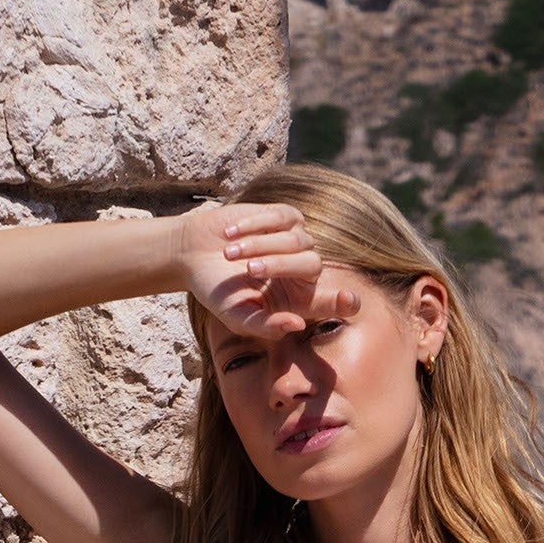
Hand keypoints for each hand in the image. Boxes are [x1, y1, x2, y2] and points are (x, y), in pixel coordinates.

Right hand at [175, 203, 358, 341]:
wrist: (193, 255)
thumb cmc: (217, 291)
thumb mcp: (237, 316)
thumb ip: (265, 326)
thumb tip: (297, 325)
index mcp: (298, 301)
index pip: (332, 303)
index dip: (343, 302)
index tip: (350, 299)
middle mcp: (303, 272)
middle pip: (312, 266)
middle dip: (280, 267)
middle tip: (250, 272)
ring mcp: (297, 241)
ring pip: (297, 241)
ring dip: (261, 247)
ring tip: (229, 254)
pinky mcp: (284, 216)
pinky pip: (282, 218)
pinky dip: (255, 226)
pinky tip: (230, 235)